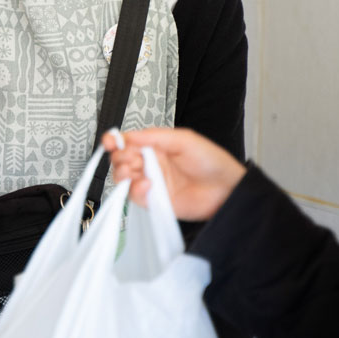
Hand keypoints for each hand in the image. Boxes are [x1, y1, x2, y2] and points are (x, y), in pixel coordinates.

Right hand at [103, 128, 246, 220]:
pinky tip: (147, 186)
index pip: (128, 143)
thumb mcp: (184, 140)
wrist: (227, 190)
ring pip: (124, 179)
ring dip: (123, 174)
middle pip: (121, 160)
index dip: (116, 141)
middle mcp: (151, 165)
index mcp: (156, 147)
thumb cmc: (212, 162)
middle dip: (120, 158)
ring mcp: (153, 183)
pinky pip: (136, 197)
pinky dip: (136, 191)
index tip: (111, 142)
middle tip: (129, 158)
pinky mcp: (156, 202)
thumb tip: (130, 135)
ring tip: (135, 172)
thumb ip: (155, 136)